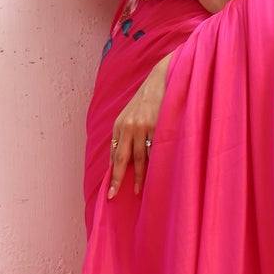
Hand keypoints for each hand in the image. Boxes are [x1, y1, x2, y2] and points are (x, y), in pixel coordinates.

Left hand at [108, 51, 175, 199]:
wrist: (161, 78)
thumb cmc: (147, 99)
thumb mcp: (130, 114)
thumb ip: (125, 134)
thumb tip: (118, 159)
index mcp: (119, 125)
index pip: (114, 154)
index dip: (113, 172)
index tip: (111, 189)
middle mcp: (128, 126)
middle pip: (122, 159)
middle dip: (117, 179)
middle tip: (114, 195)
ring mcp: (143, 126)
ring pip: (140, 158)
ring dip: (140, 177)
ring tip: (139, 191)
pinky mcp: (157, 126)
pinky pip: (155, 150)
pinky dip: (155, 164)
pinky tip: (155, 174)